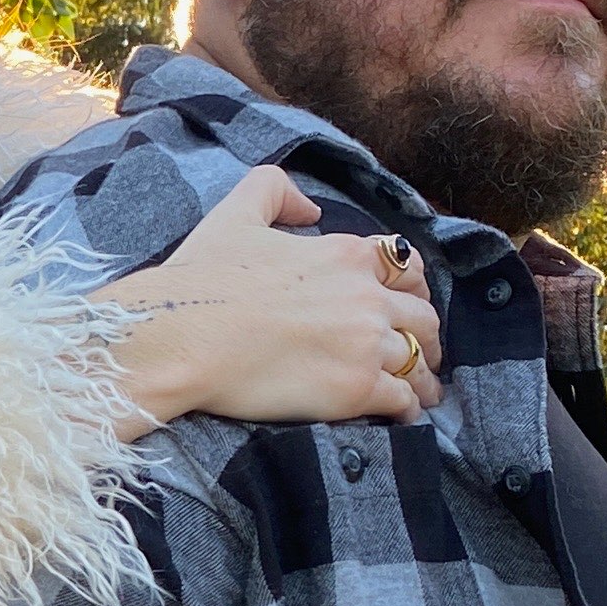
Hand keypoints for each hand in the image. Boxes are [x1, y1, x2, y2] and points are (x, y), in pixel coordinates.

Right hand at [97, 165, 443, 429]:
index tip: (407, 303)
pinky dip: (409, 407)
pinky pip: (403, 399)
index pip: (405, 265)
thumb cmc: (200, 280)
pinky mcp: (356, 388)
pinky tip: (404, 414)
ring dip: (423, 375)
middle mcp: (366, 295)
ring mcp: (365, 343)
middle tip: (419, 350)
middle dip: (425, 333)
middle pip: (423, 314)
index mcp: (344, 253)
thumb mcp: (234, 214)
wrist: (181, 338)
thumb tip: (310, 207)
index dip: (411, 286)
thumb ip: (273, 190)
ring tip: (420, 389)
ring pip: (419, 359)